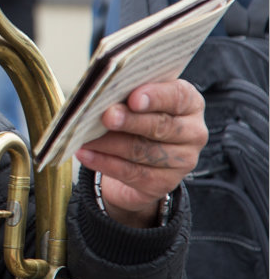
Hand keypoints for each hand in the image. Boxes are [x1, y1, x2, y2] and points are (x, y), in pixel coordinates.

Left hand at [75, 79, 206, 227]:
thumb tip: (102, 95)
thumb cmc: (137, 116)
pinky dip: (105, 162)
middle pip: (161, 126)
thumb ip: (127, 95)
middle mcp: (193, 132)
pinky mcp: (164, 183)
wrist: (137, 156)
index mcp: (189, 103)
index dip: (155, 97)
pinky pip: (133, 173)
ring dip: (110, 144)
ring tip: (85, 137)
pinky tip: (85, 154)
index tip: (133, 98)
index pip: (177, 96)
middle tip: (106, 117)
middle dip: (130, 121)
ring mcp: (182, 160)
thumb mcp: (136, 99)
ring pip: (143, 151)